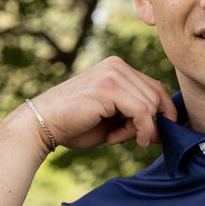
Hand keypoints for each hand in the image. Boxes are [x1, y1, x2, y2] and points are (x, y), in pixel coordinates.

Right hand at [28, 57, 176, 150]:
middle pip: (157, 95)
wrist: (40, 126)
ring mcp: (113, 74)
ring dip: (140, 129)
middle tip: (129, 139)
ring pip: (151, 104)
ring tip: (115, 138)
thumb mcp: (112, 119)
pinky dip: (140, 130)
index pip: (155, 88)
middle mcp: (117, 65)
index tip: (147, 136)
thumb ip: (135, 116)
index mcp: (117, 68)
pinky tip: (120, 139)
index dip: (160, 114)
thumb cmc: (74, 125)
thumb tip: (164, 127)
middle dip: (150, 123)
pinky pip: (142, 111)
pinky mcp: (108, 88)